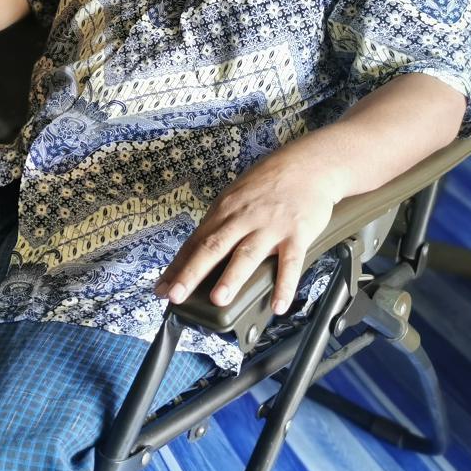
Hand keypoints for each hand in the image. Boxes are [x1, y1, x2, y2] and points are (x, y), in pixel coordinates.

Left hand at [154, 152, 341, 314]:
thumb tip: (197, 251)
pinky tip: (278, 305)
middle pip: (213, 247)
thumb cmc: (269, 182)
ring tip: (218, 299)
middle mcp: (243, 218)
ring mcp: (270, 226)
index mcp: (224, 210)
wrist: (309, 164)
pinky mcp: (297, 234)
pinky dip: (284, 285)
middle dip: (192, 273)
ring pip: (247, 254)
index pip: (195, 242)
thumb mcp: (236, 196)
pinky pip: (290, 263)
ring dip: (231, 278)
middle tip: (176, 295)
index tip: (161, 288)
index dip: (177, 267)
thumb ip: (220, 224)